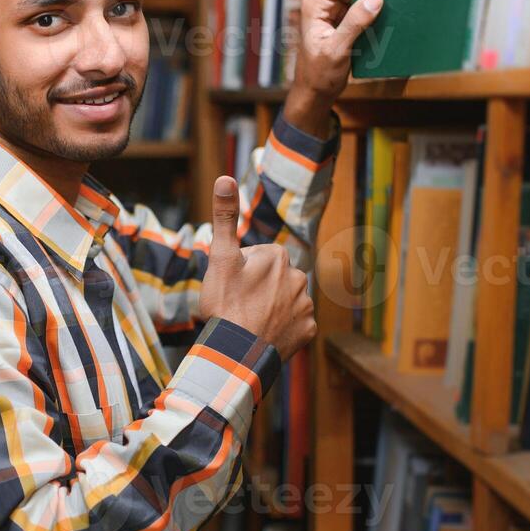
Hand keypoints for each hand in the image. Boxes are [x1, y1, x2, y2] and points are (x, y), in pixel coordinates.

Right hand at [199, 176, 316, 360]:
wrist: (237, 353)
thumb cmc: (226, 304)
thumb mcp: (220, 258)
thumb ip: (224, 217)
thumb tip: (224, 177)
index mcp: (279, 257)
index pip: (258, 257)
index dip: (240, 272)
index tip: (231, 287)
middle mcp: (299, 277)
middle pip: (273, 279)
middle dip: (258, 288)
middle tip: (238, 306)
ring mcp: (306, 306)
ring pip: (285, 301)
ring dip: (271, 308)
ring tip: (250, 322)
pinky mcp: (309, 331)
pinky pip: (295, 325)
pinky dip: (282, 329)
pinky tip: (265, 335)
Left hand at [285, 0, 382, 136]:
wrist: (314, 92)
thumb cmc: (319, 74)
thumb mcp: (337, 49)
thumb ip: (355, 23)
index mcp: (315, 2)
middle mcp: (321, 1)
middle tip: (392, 0)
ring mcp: (331, 10)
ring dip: (373, 3)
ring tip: (388, 12)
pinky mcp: (340, 19)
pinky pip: (360, 8)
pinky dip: (371, 14)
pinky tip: (382, 21)